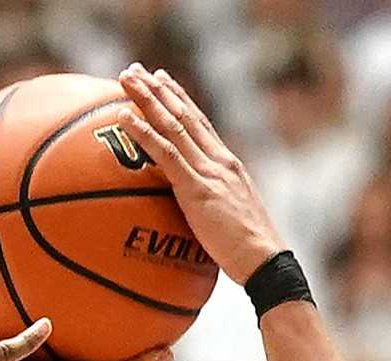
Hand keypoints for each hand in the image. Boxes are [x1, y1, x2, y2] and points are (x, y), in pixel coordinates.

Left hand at [115, 65, 284, 282]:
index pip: (201, 124)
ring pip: (173, 125)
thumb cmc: (247, 252)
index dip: (180, 100)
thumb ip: (213, 207)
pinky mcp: (197, 188)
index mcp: (228, 165)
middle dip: (159, 89)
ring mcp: (209, 171)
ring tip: (125, 79)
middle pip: (185, 115)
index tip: (163, 81)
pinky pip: (166, 154)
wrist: (264, 260)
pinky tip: (126, 117)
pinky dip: (144, 133)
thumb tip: (195, 214)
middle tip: (135, 70)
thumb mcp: (229, 220)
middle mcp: (219, 159)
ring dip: (147, 99)